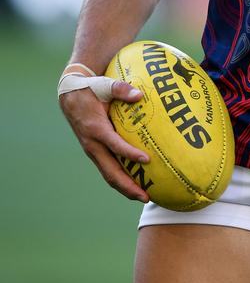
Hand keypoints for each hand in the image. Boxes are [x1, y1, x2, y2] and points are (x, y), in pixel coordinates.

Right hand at [59, 82, 150, 201]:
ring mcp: (93, 150)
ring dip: (125, 187)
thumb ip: (121, 89)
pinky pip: (108, 169)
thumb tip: (139, 95)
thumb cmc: (91, 89)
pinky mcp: (95, 151)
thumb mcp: (104, 85)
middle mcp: (92, 144)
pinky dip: (121, 179)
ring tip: (143, 197)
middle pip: (110, 171)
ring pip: (108, 174)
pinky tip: (135, 184)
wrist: (70, 95)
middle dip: (128, 185)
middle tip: (146, 196)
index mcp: (95, 128)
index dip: (129, 153)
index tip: (146, 160)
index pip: (114, 145)